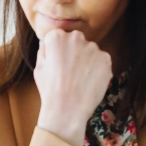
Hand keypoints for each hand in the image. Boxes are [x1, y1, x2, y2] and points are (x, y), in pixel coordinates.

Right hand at [33, 29, 111, 145]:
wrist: (68, 109)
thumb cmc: (50, 90)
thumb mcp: (39, 67)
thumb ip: (44, 50)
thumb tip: (48, 43)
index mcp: (56, 36)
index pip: (59, 36)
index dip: (58, 50)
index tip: (58, 63)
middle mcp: (76, 37)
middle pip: (76, 40)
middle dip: (74, 52)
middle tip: (71, 71)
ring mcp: (93, 48)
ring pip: (90, 51)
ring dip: (87, 60)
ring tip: (81, 78)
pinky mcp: (106, 59)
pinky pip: (102, 61)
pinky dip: (98, 69)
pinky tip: (90, 81)